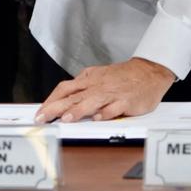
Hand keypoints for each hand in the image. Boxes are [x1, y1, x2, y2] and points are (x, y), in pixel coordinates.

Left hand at [35, 57, 175, 122]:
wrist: (149, 71)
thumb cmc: (123, 76)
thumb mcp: (99, 76)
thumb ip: (83, 85)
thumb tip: (65, 97)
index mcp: (89, 80)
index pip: (65, 88)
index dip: (51, 100)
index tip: (41, 112)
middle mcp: (97, 86)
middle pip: (73, 96)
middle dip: (56, 108)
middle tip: (42, 118)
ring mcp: (112, 94)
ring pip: (92, 101)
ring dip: (78, 110)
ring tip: (66, 119)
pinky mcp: (126, 101)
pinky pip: (115, 107)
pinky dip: (106, 113)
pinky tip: (99, 118)